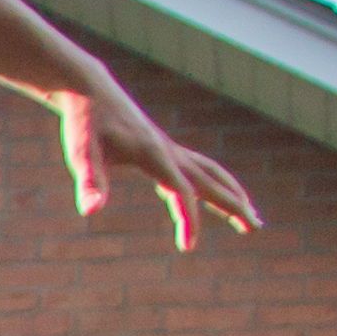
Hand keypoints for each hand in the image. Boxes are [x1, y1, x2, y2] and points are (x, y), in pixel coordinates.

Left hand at [56, 72, 259, 251]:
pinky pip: (195, 171)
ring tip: (250, 215)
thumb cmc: (84, 123)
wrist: (90, 90)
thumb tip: (91, 211)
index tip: (188, 246)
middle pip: (210, 181)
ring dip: (231, 193)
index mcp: (154, 155)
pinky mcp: (163, 148)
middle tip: (255, 228)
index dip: (189, 218)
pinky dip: (210, 186)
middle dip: (234, 205)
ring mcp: (169, 149)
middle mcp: (169, 151)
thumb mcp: (81, 153)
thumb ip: (89, 181)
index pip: (182, 191)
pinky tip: (212, 200)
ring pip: (210, 173)